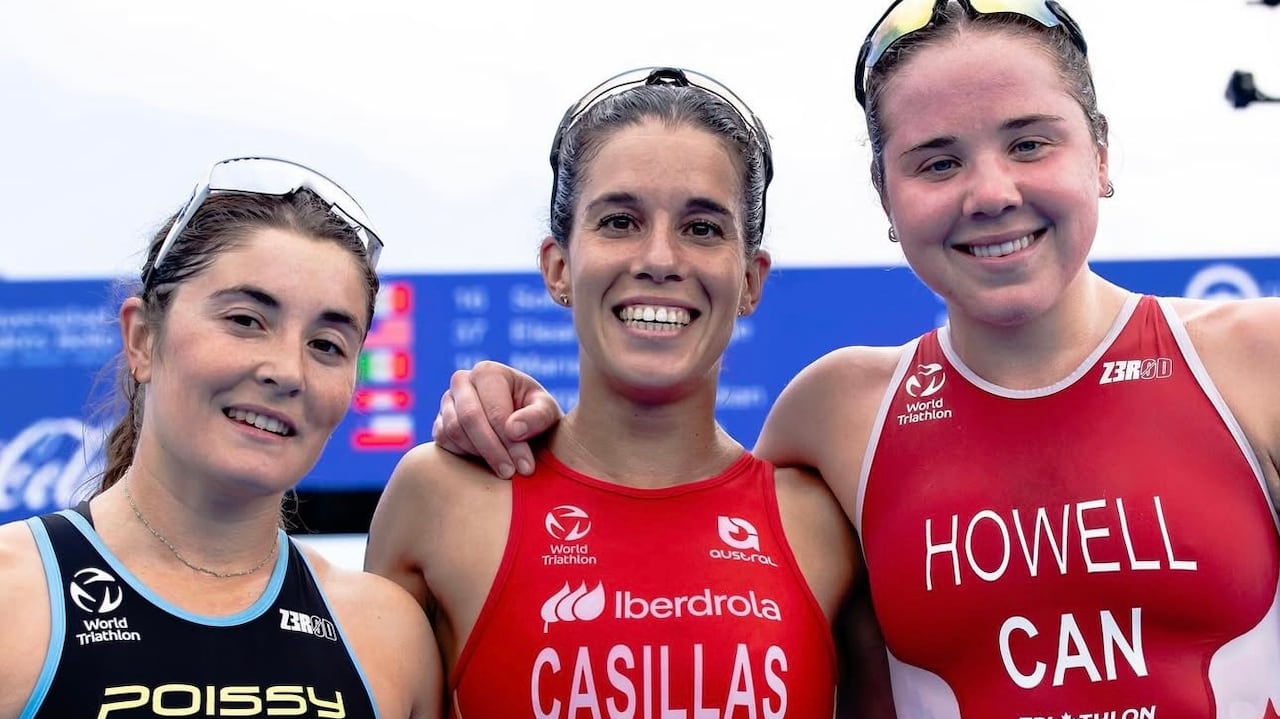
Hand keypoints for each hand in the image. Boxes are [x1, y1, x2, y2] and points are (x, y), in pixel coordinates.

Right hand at [431, 360, 563, 477]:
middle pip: (470, 418)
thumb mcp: (547, 412)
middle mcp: (462, 381)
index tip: (525, 467)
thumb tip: (513, 430)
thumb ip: (537, 417)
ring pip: (454, 431)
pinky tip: (487, 462)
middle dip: (493, 450)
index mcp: (488, 372)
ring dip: (479, 454)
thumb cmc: (535, 415)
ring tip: (504, 470)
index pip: (495, 410)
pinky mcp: (439, 423)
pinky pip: (444, 442)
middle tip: (511, 474)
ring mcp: (447, 402)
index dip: (510, 442)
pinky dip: (464, 455)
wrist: (520, 425)